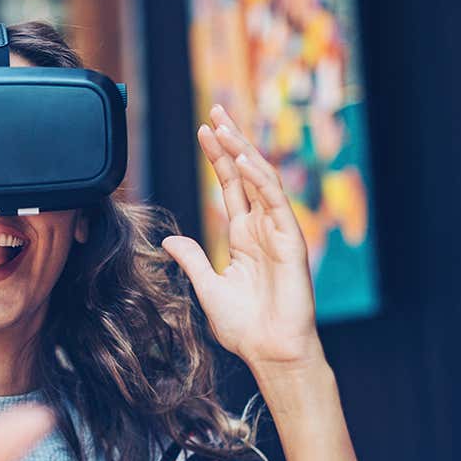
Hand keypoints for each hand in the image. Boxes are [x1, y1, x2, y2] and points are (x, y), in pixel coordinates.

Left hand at [162, 105, 323, 371]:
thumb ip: (192, 260)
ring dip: (243, 152)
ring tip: (225, 126)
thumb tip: (169, 240)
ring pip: (260, 181)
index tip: (205, 130)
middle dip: (231, 142)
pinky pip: (274, 204)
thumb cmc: (244, 327)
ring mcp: (276, 232)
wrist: (269, 351)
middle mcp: (260, 228)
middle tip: (216, 110)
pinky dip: (260, 181)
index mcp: (242, 236)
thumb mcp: (207, 287)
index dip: (218, 158)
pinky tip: (243, 161)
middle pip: (244, 175)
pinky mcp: (290, 242)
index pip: (229, 186)